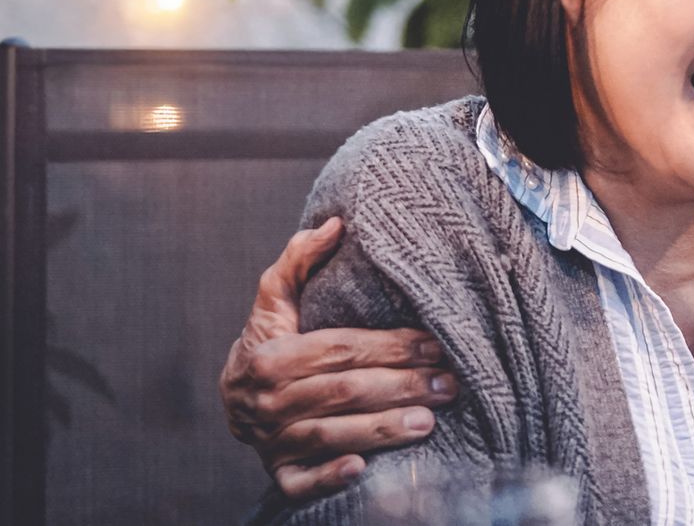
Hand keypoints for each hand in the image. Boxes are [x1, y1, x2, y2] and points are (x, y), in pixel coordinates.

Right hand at [218, 218, 457, 499]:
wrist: (234, 397)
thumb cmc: (271, 339)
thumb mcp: (275, 299)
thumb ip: (299, 260)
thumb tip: (336, 223)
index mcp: (272, 356)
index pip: (340, 349)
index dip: (389, 346)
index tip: (435, 343)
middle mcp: (269, 401)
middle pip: (344, 392)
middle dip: (401, 386)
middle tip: (449, 383)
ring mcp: (272, 440)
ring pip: (330, 434)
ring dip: (381, 429)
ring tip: (430, 420)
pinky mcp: (279, 472)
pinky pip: (300, 481)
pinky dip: (329, 476)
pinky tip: (362, 468)